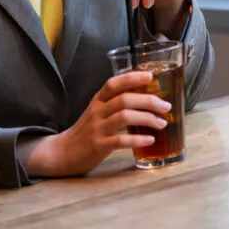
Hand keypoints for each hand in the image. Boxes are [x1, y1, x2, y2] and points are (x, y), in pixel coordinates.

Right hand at [25, 70, 170, 177]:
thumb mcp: (97, 112)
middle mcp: (97, 111)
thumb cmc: (86, 131)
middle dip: (148, 101)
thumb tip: (145, 97)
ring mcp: (97, 128)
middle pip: (124, 99)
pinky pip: (121, 140)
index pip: (113, 83)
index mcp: (97, 100)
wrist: (63, 153)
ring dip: (147, 119)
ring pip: (124, 117)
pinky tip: (150, 140)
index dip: (131, 77)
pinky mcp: (98, 146)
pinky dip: (138, 139)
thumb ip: (115, 103)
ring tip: (161, 123)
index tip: (150, 76)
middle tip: (165, 106)